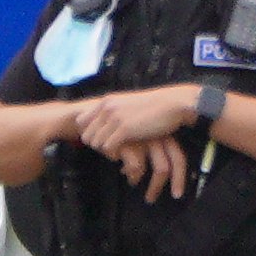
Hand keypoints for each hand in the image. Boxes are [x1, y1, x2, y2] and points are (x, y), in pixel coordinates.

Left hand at [75, 84, 205, 197]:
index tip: (102, 140)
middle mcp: (107, 107)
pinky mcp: (124, 129)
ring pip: (95, 144)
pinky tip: (125, 154)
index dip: (89, 133)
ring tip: (119, 152)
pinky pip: (107, 148)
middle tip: (111, 149)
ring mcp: (115, 118)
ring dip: (106, 151)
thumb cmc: (155, 106)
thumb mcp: (129, 104)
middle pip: (86, 135)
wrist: (174, 103)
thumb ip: (115, 110)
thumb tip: (105, 125)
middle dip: (96, 145)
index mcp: (107, 101)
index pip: (81, 121)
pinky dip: (114, 154)